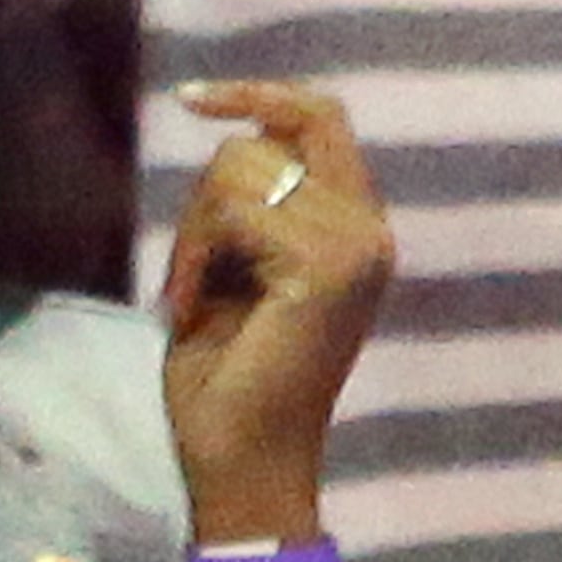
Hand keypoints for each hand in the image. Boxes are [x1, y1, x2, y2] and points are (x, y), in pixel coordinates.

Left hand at [161, 81, 392, 529]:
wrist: (238, 466)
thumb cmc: (224, 386)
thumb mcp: (234, 274)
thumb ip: (249, 209)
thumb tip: (234, 137)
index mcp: (357, 230)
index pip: (321, 119)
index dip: (261, 95)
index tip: (193, 99)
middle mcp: (371, 230)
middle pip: (270, 137)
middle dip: (205, 199)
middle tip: (190, 279)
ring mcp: (357, 245)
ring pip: (242, 168)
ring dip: (194, 234)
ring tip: (194, 301)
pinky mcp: (329, 265)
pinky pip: (235, 209)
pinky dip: (195, 255)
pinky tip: (193, 310)